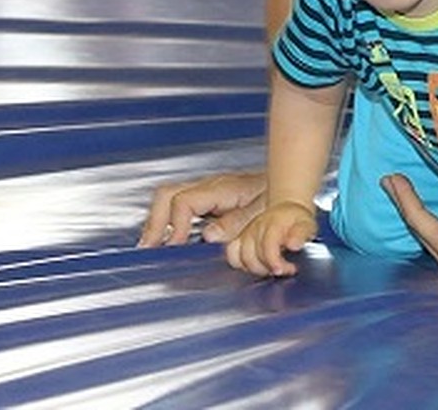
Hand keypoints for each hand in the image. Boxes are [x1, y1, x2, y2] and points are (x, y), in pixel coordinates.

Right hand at [138, 169, 267, 246]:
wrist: (288, 190)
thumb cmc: (279, 200)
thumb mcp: (263, 212)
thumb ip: (237, 223)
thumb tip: (208, 236)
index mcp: (222, 189)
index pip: (184, 202)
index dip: (176, 226)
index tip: (174, 247)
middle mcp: (210, 187)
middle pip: (168, 195)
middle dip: (155, 222)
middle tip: (148, 249)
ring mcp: (207, 191)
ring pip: (169, 199)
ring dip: (157, 222)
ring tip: (150, 247)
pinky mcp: (208, 199)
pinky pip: (178, 206)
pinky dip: (168, 222)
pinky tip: (166, 240)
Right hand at [225, 201, 317, 276]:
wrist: (287, 210)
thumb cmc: (297, 220)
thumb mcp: (307, 224)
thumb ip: (301, 234)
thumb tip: (295, 244)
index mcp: (273, 222)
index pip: (267, 245)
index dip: (273, 261)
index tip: (282, 270)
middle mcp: (256, 226)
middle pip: (251, 255)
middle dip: (266, 268)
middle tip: (283, 268)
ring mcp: (246, 231)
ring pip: (239, 256)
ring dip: (253, 268)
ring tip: (269, 268)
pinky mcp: (239, 238)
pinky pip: (232, 254)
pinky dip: (240, 264)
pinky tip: (254, 266)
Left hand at [381, 173, 437, 286]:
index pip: (419, 220)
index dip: (403, 197)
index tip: (389, 178)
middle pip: (417, 228)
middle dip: (403, 203)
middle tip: (389, 181)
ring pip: (427, 236)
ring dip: (414, 213)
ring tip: (403, 193)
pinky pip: (437, 241)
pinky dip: (427, 223)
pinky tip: (430, 218)